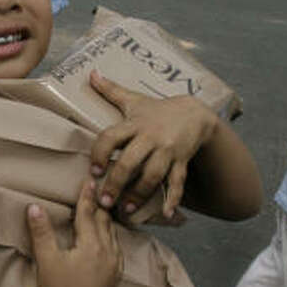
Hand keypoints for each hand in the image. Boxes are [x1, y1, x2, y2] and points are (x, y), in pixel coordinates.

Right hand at [27, 180, 120, 286]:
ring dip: (106, 221)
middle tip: (97, 189)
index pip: (88, 213)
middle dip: (98, 205)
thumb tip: (34, 206)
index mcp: (92, 245)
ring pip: (113, 234)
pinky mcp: (114, 277)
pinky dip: (112, 238)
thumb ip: (41, 231)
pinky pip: (117, 250)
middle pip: (104, 221)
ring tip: (102, 209)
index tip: (89, 180)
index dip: (87, 195)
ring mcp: (113, 266)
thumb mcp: (45, 258)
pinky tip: (108, 237)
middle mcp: (107, 253)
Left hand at [89, 70, 217, 218]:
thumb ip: (111, 90)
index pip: (111, 137)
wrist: (195, 113)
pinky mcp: (181, 161)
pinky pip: (177, 182)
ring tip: (127, 209)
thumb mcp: (134, 99)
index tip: (93, 171)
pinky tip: (167, 213)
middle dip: (116, 183)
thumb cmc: (157, 110)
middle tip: (104, 201)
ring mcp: (167, 150)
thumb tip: (91, 73)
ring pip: (152, 175)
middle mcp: (150, 137)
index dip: (100, 153)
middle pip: (130, 161)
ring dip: (139, 194)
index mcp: (134, 124)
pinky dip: (173, 199)